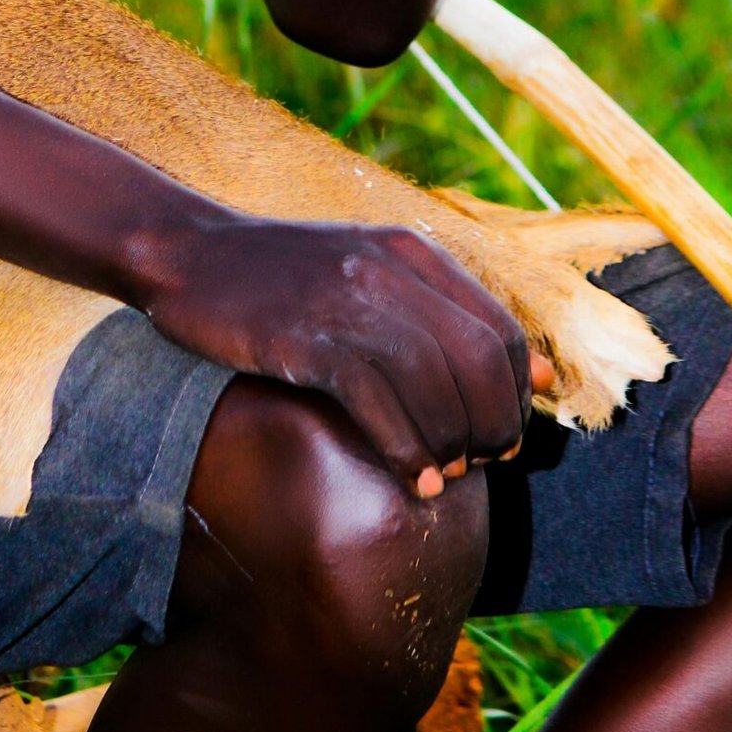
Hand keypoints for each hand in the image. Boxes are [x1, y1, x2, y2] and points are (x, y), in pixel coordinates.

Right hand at [144, 213, 552, 495]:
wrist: (188, 252)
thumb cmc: (283, 274)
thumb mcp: (371, 270)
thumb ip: (447, 313)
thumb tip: (544, 377)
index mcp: (412, 251)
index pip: (501, 330)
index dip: (516, 393)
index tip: (503, 433)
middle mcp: (388, 271)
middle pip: (480, 362)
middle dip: (493, 425)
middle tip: (479, 463)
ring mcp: (346, 303)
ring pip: (435, 385)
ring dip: (451, 445)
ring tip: (441, 479)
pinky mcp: (304, 339)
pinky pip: (377, 403)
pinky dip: (405, 449)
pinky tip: (409, 479)